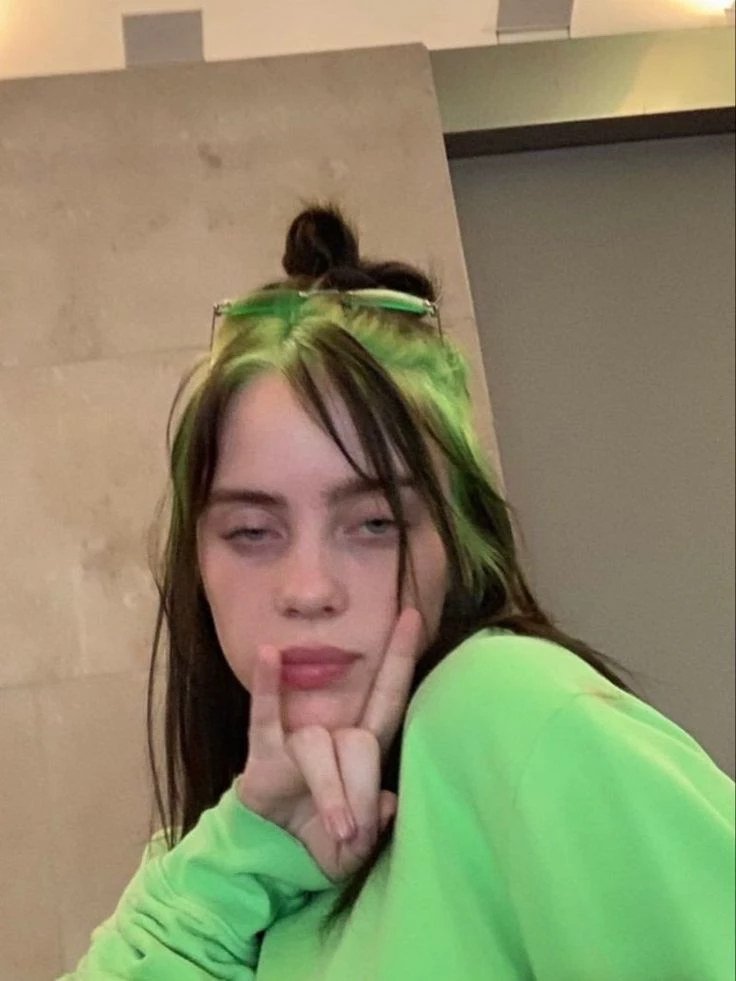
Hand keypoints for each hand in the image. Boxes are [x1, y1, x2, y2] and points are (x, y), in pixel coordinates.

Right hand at [237, 607, 424, 880]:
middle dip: (360, 788)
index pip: (388, 697)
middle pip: (360, 741)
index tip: (412, 616)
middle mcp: (334, 734)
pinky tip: (270, 654)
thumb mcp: (356, 848)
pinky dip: (266, 685)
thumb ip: (374, 827)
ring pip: (319, 747)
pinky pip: (264, 713)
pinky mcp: (263, 750)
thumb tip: (389, 803)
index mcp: (363, 750)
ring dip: (330, 792)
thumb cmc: (324, 841)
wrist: (272, 857)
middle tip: (355, 829)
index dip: (400, 658)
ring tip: (337, 831)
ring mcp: (298, 738)